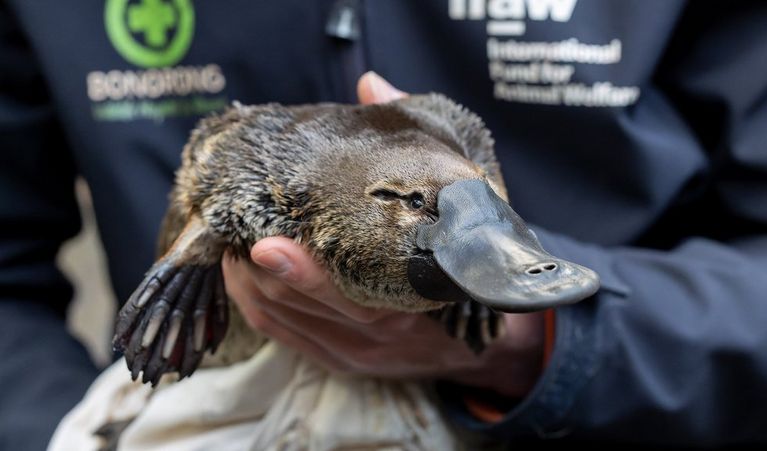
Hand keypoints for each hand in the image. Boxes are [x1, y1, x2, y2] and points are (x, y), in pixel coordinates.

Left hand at [222, 72, 545, 397]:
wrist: (490, 340)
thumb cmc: (467, 263)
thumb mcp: (459, 208)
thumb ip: (414, 148)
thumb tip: (371, 85)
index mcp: (414, 300)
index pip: (349, 293)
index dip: (304, 273)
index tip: (267, 243)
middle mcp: (380, 334)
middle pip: (304, 306)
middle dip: (261, 269)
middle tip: (235, 229)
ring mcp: (358, 353)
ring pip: (286, 321)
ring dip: (251, 284)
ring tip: (230, 243)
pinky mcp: (341, 362)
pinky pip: (284, 336)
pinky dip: (256, 305)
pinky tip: (241, 274)